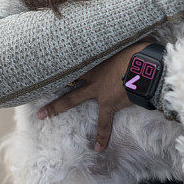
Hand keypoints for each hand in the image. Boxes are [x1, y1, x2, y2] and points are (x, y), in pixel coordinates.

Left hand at [35, 41, 152, 151]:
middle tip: (36, 85)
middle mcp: (92, 75)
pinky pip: (104, 123)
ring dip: (57, 106)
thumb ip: (134, 42)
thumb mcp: (133, 42)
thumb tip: (147, 34)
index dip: (68, 60)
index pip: (79, 60)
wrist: (145, 67)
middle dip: (50, 77)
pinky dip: (102, 136)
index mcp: (98, 59)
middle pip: (65, 74)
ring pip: (73, 98)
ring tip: (42, 115)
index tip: (55, 59)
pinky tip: (98, 148)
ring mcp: (98, 91)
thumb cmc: (141, 51)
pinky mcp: (108, 103)